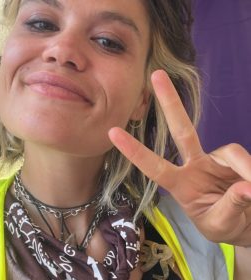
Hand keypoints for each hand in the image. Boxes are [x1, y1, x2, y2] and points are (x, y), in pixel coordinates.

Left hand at [108, 70, 250, 245]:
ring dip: (244, 169)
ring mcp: (214, 160)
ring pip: (229, 151)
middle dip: (170, 103)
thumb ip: (230, 207)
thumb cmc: (225, 226)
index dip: (135, 150)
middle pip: (181, 130)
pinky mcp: (234, 160)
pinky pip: (243, 159)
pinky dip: (250, 171)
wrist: (246, 225)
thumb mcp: (221, 225)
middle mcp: (194, 166)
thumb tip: (247, 187)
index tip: (112, 132)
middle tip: (156, 75)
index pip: (154, 165)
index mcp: (179, 185)